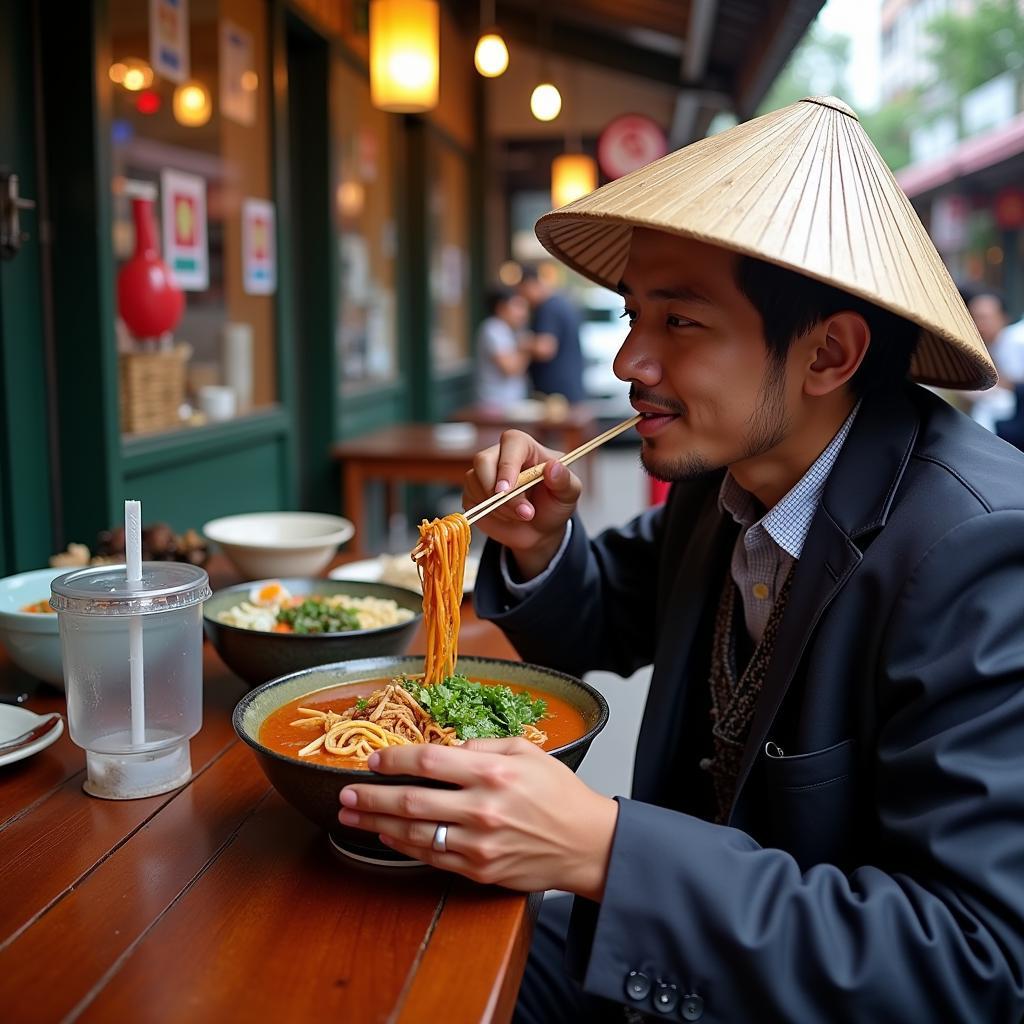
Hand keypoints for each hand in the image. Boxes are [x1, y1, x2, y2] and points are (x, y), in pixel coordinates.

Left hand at [338, 739, 617, 897]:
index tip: (373, 759)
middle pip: (411, 800)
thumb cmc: (559, 793)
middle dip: (371, 796)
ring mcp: (478, 844)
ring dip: (377, 823)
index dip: (395, 760)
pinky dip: (403, 845)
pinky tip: (387, 835)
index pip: (429, 762)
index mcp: (493, 773)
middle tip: (345, 792)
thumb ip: (483, 747)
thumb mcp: (527, 752)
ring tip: (351, 815)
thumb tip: (446, 749)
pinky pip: (431, 856)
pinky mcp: (479, 869)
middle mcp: (482, 809)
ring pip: (414, 832)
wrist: (587, 844)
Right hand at [464, 431, 581, 578]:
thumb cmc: (554, 505)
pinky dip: (489, 513)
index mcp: (526, 447)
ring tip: (522, 516)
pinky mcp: (473, 492)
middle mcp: (501, 455)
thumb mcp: (569, 494)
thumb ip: (564, 480)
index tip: (508, 490)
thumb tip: (553, 467)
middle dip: (498, 491)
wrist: (541, 531)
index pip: (511, 442)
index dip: (507, 464)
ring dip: (499, 506)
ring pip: (475, 482)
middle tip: (523, 513)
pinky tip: (507, 517)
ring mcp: (484, 474)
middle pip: (483, 460)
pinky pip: (471, 499)